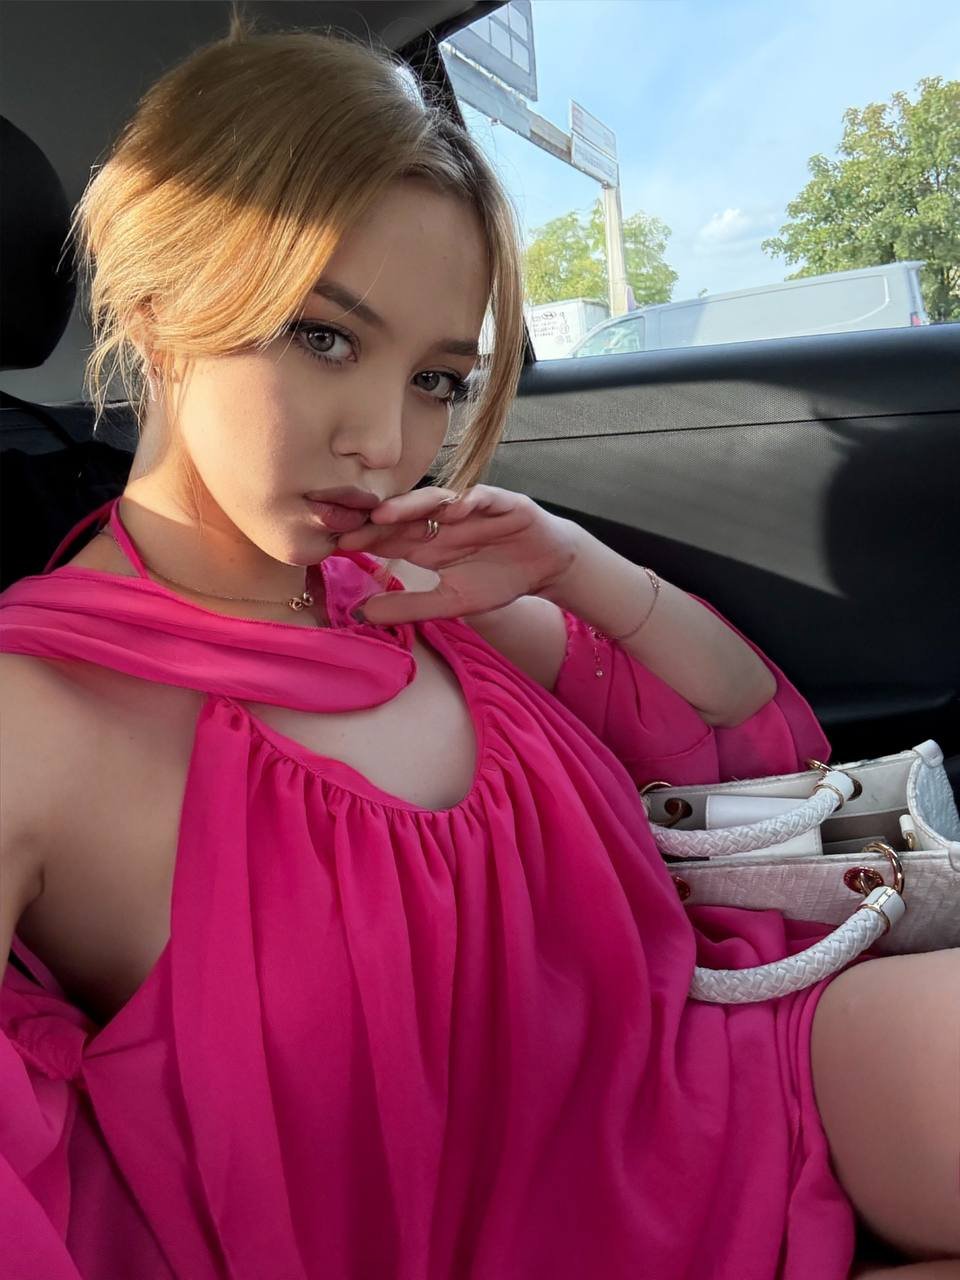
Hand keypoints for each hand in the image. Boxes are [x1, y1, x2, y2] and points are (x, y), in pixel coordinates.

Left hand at [334, 484, 582, 624]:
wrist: (545, 566)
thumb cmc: (497, 578)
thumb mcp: (450, 602)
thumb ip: (410, 606)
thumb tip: (361, 613)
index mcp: (427, 542)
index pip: (389, 537)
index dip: (364, 540)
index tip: (334, 546)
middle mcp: (443, 521)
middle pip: (404, 515)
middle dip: (375, 519)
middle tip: (346, 525)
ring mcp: (471, 509)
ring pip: (436, 501)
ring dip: (411, 506)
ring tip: (387, 514)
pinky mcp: (503, 503)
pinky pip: (483, 498)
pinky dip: (470, 502)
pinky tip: (455, 509)